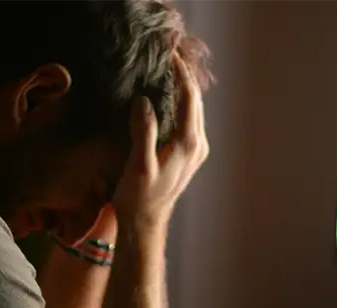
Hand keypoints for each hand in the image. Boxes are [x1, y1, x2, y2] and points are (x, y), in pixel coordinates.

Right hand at [112, 54, 208, 227]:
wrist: (145, 224)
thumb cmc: (139, 198)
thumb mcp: (139, 164)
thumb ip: (144, 131)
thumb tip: (144, 101)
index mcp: (188, 143)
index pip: (189, 97)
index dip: (180, 73)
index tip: (170, 54)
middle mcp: (198, 144)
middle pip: (196, 100)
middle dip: (184, 77)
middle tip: (169, 56)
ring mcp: (196, 150)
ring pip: (194, 110)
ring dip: (183, 90)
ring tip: (168, 71)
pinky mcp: (189, 155)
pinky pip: (188, 121)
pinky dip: (180, 105)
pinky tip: (166, 99)